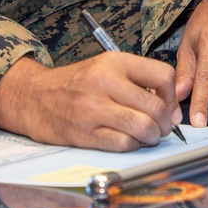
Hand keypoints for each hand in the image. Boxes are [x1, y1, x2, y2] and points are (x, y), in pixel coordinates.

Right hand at [0, 53, 178, 151]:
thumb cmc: (76, 84)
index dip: (172, 95)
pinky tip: (129, 141)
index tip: (169, 106)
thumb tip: (171, 107)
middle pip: (156, 106)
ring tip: (147, 136)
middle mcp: (105, 82)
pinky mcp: (85, 133)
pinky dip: (133, 145)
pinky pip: (124, 144)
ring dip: (152, 137)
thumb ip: (137, 80)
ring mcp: (93, 108)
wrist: (34, 97)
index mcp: (114, 62)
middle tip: (161, 127)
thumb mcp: (105, 67)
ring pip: (143, 127)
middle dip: (165, 123)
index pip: (163, 75)